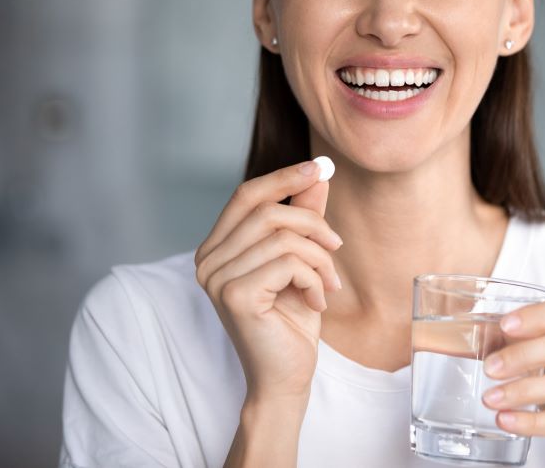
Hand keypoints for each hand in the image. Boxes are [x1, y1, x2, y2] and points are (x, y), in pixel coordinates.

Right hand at [194, 161, 343, 403]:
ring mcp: (217, 278)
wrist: (286, 377)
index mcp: (216, 247)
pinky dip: (314, 278)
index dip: (283, 178)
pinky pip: (289, 262)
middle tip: (337, 248)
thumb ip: (302, 216)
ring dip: (320, 259)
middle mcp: (207, 260)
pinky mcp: (235, 295)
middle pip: (268, 211)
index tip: (319, 168)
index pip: (247, 195)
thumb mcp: (301, 259)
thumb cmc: (291, 319)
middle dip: (313, 224)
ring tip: (328, 285)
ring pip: (284, 237)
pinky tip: (316, 302)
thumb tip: (318, 173)